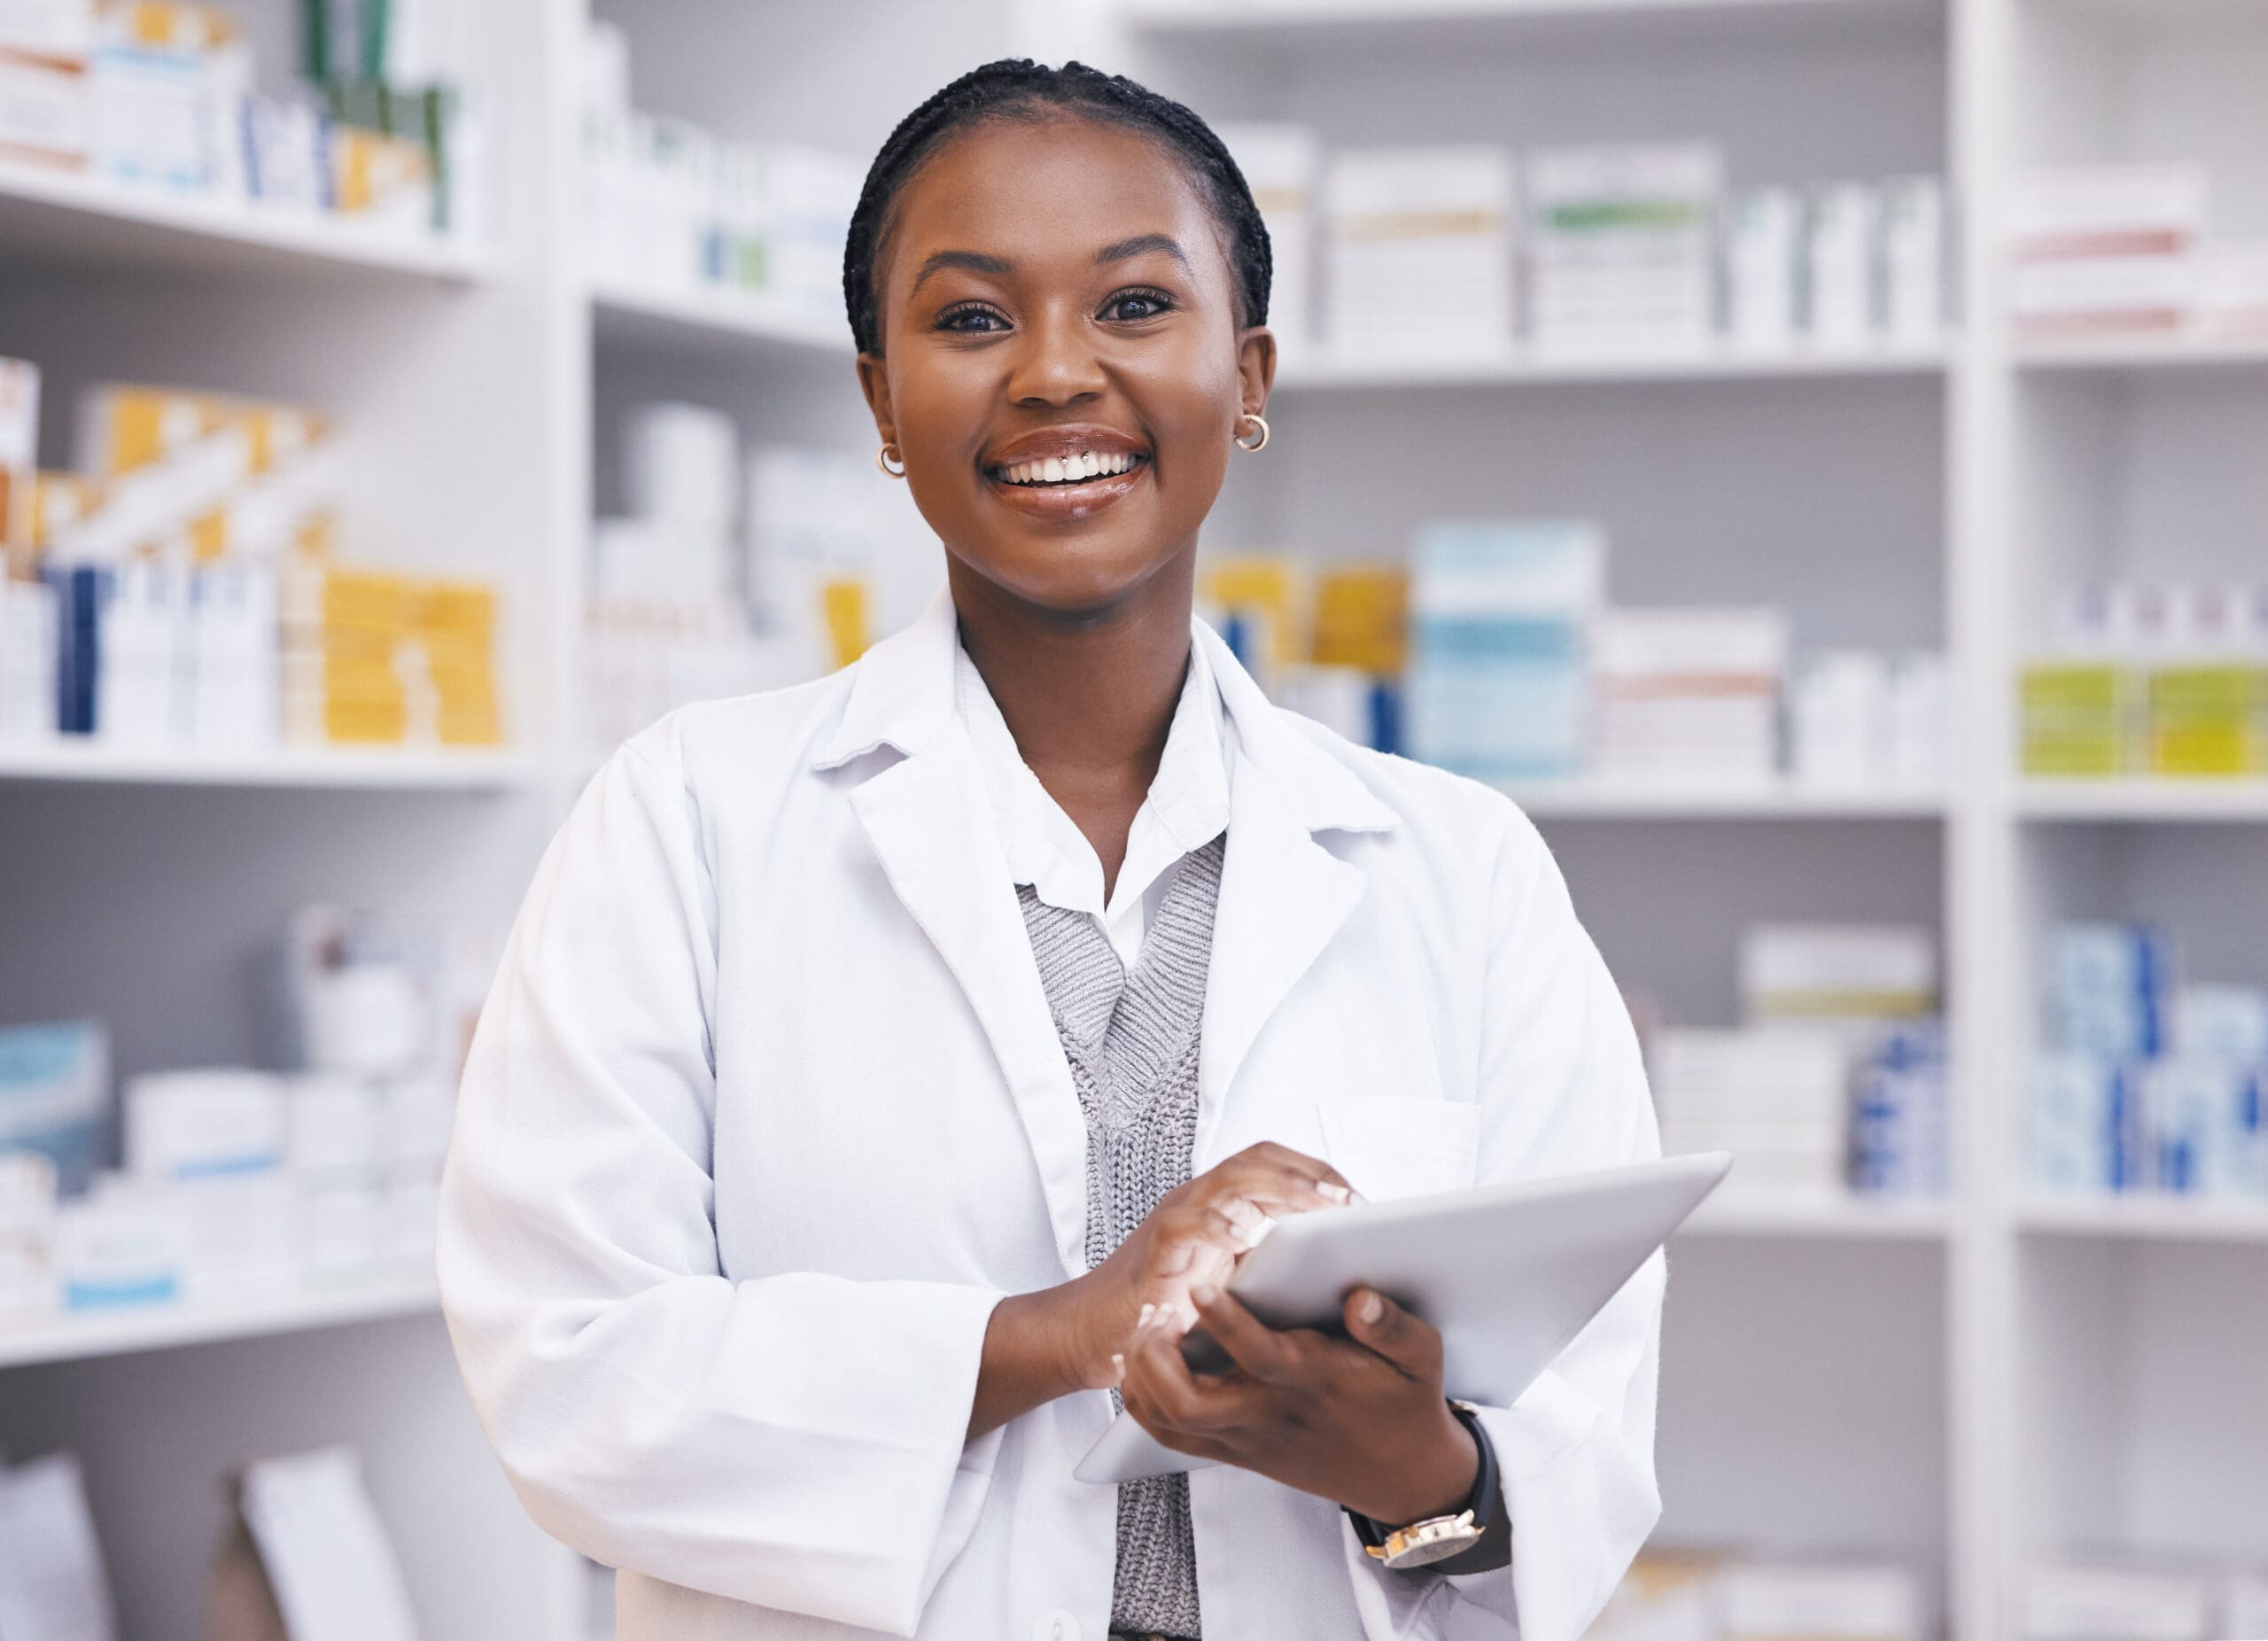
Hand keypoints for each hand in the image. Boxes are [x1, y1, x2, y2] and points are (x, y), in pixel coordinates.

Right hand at [967, 1142, 1351, 1438]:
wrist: (1088, 1333)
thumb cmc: (1161, 1312)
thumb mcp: (1224, 1284)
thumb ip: (1262, 1265)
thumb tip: (1333, 1271)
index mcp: (1218, 1205)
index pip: (1271, 1164)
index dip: (1317, 1173)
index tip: (1359, 1199)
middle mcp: (1197, 1202)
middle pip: (1258, 1161)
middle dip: (1310, 1174)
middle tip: (1352, 1201)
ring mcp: (1174, 1220)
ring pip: (1231, 1181)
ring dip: (1281, 1189)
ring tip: (1321, 1206)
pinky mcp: (1155, 1251)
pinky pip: (1188, 1225)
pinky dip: (1219, 1225)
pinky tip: (1247, 1237)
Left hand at [1117, 1284, 1478, 1526]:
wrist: (1404, 1478)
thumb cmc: (1406, 1403)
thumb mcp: (1422, 1358)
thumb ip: (1394, 1327)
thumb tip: (1360, 1298)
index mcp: (1312, 1381)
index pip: (1258, 1356)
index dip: (1225, 1321)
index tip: (1202, 1285)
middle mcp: (1269, 1413)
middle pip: (1188, 1403)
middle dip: (1155, 1357)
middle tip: (1154, 1312)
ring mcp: (1247, 1438)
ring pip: (1169, 1420)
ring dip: (1142, 1374)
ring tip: (1145, 1328)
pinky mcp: (1237, 1452)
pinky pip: (1172, 1435)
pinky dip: (1146, 1400)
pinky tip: (1146, 1362)